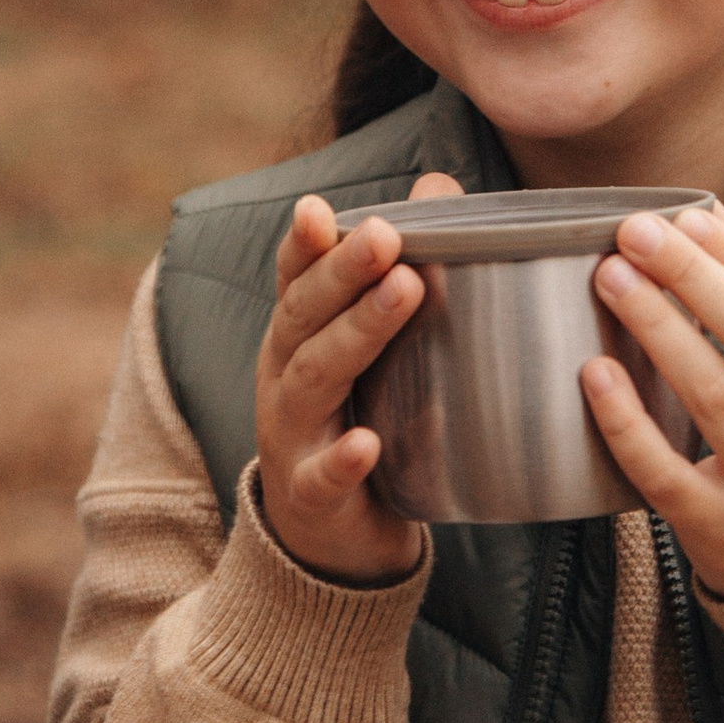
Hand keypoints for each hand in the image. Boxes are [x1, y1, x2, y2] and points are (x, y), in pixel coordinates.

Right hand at [253, 175, 462, 582]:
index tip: (321, 209)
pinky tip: (367, 443)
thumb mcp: (371, 347)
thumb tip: (440, 186)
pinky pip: (320, 475)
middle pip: (304, 315)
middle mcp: (284, 374)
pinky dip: (341, 458)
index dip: (305, 244)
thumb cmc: (356, 418)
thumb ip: (397, 270)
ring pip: (313, 378)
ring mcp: (291, 435)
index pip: (296, 278)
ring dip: (356, 334)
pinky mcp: (312, 495)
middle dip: (343, 271)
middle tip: (388, 233)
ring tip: (404, 293)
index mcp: (298, 335)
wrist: (326, 536)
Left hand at [583, 203, 723, 597]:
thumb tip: (704, 218)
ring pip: (715, 398)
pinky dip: (627, 421)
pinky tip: (595, 372)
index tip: (685, 220)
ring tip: (611, 279)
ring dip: (658, 329)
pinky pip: (665, 472)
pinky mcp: (720, 531)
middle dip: (694, 278)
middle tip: (635, 234)